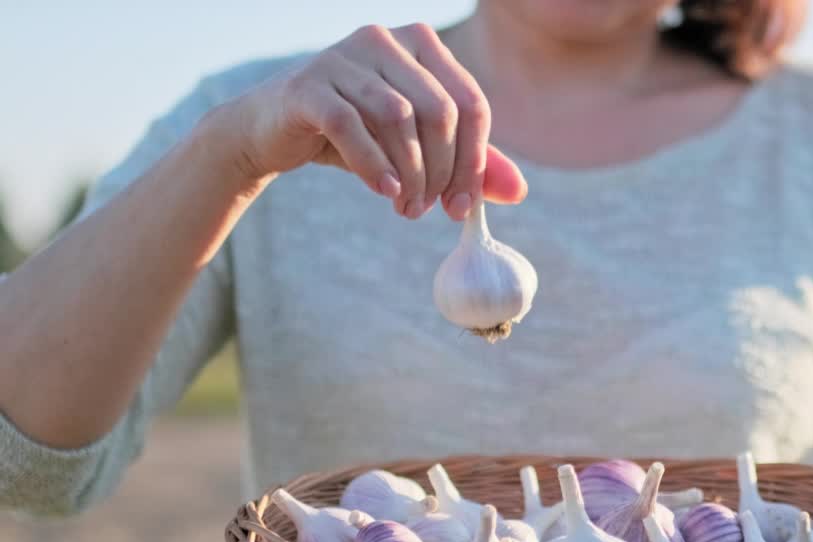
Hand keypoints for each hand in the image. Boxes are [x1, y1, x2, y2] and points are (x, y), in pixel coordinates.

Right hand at [218, 24, 526, 219]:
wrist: (272, 130)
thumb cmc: (354, 135)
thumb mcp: (416, 147)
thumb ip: (467, 163)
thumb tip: (519, 191)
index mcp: (421, 45)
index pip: (471, 104)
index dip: (474, 161)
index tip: (463, 207)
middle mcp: (386, 40)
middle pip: (441, 111)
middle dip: (443, 171)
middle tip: (431, 210)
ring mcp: (344, 56)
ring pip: (400, 118)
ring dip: (410, 174)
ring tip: (406, 208)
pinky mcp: (309, 84)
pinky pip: (352, 126)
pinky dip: (374, 165)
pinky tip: (385, 192)